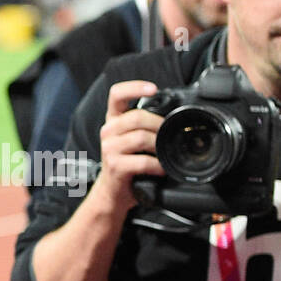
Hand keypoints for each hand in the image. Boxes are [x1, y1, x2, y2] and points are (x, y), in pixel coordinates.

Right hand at [93, 80, 165, 215]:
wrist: (113, 193)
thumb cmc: (127, 165)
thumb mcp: (131, 140)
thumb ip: (144, 126)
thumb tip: (172, 117)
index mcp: (113, 120)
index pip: (117, 94)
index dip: (135, 87)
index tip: (153, 89)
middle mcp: (108, 131)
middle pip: (136, 116)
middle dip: (159, 124)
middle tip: (169, 134)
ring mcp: (109, 148)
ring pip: (141, 137)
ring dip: (159, 146)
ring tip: (165, 153)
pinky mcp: (115, 166)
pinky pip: (142, 161)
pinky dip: (157, 165)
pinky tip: (161, 169)